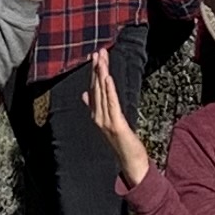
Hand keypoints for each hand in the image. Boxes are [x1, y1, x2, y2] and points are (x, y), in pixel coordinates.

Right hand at [76, 55, 152, 189]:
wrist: (129, 162)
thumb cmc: (121, 143)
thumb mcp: (109, 122)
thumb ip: (97, 107)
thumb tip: (85, 94)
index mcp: (97, 114)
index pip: (94, 89)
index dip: (94, 72)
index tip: (95, 57)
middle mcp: (98, 116)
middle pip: (97, 88)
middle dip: (97, 69)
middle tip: (98, 52)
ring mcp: (106, 121)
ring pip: (103, 93)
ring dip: (101, 75)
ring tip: (101, 60)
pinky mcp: (116, 124)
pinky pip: (112, 104)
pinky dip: (109, 90)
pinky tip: (107, 78)